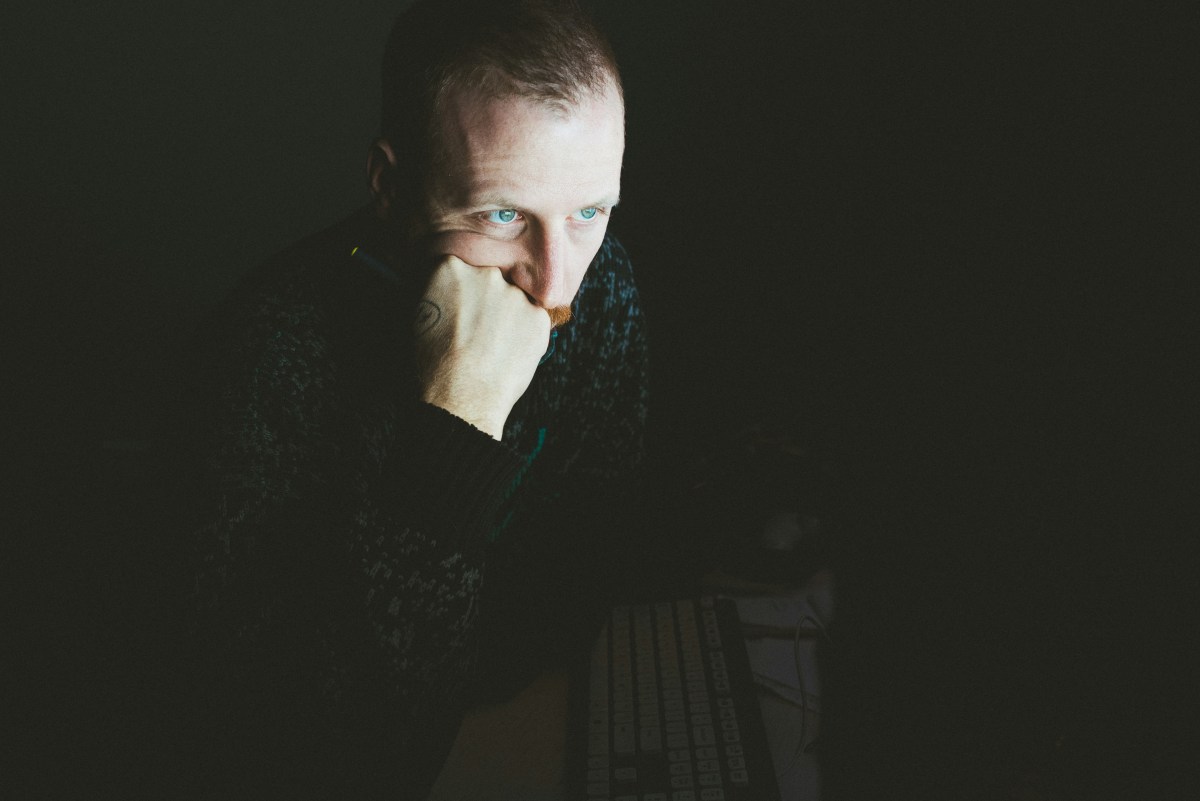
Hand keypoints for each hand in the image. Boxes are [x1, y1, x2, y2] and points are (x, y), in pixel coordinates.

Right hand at [414, 256, 551, 438]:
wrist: (463, 397)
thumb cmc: (434, 364)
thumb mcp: (419, 318)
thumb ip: (439, 293)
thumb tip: (451, 291)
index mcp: (450, 268)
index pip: (459, 268)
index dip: (461, 292)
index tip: (461, 309)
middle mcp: (485, 273)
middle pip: (489, 279)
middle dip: (486, 300)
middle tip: (478, 330)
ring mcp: (514, 293)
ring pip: (514, 299)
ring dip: (507, 315)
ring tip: (493, 346)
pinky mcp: (538, 315)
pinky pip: (533, 318)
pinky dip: (525, 332)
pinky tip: (509, 352)